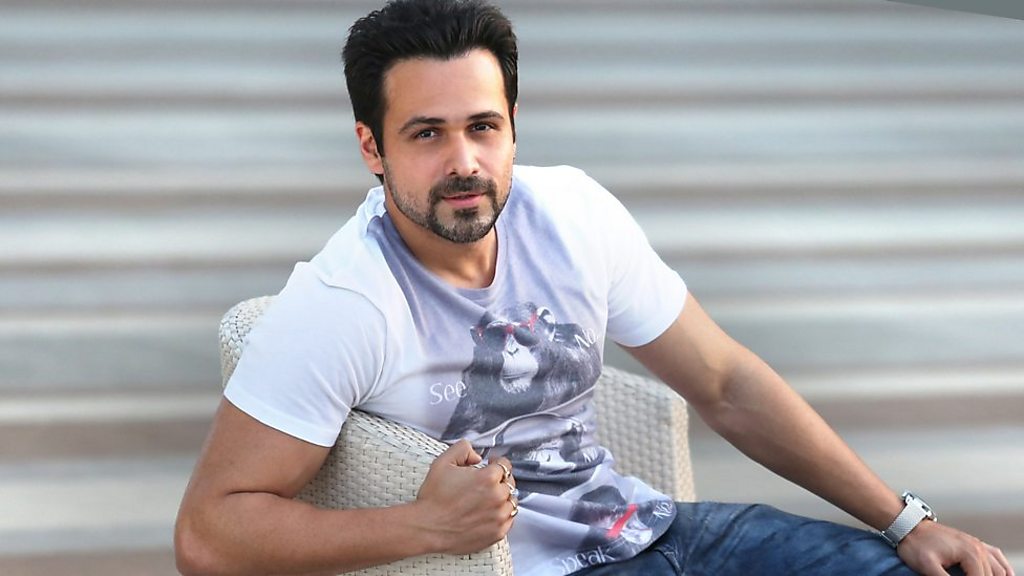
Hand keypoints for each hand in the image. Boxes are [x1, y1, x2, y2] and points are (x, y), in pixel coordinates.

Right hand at [414, 440, 517, 554]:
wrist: (427, 528)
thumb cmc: (433, 499)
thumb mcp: (443, 462)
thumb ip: (463, 449)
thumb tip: (477, 455)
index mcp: (488, 478)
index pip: (505, 465)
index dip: (497, 463)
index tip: (491, 465)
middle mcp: (497, 497)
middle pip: (509, 483)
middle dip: (499, 480)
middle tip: (486, 484)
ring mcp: (499, 516)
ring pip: (511, 502)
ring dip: (502, 498)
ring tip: (487, 499)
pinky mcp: (497, 532)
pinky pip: (509, 520)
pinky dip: (502, 515)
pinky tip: (489, 513)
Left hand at [898, 520, 1014, 575]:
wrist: (908, 525)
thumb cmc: (915, 544)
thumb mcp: (928, 567)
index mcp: (970, 554)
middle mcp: (978, 548)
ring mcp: (977, 544)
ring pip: (999, 569)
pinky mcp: (973, 543)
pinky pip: (996, 556)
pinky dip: (1001, 568)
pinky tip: (1002, 575)